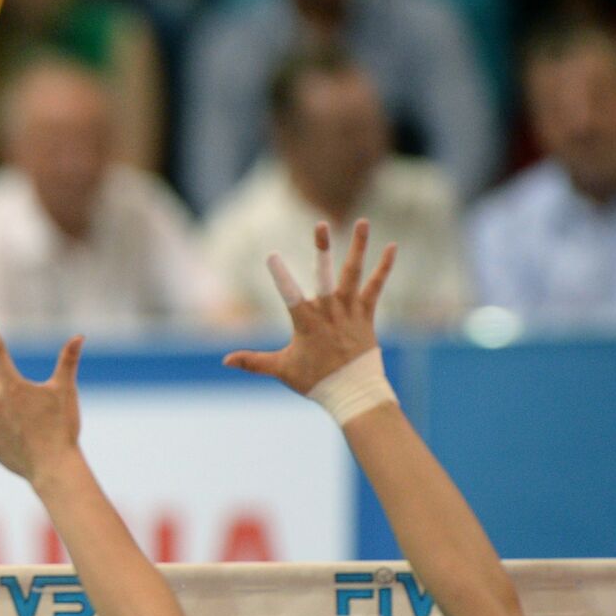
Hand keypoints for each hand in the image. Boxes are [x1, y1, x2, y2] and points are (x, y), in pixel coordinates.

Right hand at [223, 219, 395, 395]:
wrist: (354, 394)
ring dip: (358, 247)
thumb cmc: (316, 382)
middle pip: (325, 276)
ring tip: (363, 221)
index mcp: (307, 324)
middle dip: (322, 250)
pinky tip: (391, 247)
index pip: (290, 296)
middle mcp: (329, 313)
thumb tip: (224, 360)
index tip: (271, 255)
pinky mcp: (366, 315)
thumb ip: (253, 362)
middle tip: (321, 224)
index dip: (280, 276)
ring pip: (354, 274)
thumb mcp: (281, 370)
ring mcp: (350, 312)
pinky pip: (376, 287)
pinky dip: (384, 268)